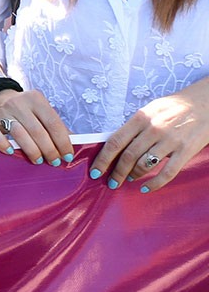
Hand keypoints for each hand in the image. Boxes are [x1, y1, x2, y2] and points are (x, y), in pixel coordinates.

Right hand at [0, 87, 74, 165]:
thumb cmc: (24, 110)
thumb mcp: (40, 111)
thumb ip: (54, 126)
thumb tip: (74, 144)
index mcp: (36, 99)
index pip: (53, 123)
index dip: (63, 141)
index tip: (68, 156)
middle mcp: (19, 103)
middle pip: (37, 130)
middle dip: (49, 149)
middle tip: (54, 162)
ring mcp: (3, 112)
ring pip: (19, 133)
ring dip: (31, 150)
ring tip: (38, 161)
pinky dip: (2, 144)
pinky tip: (10, 152)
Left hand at [91, 86, 208, 191]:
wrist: (206, 102)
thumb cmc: (174, 107)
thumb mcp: (150, 110)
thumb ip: (134, 126)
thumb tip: (114, 146)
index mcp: (141, 117)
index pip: (115, 142)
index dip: (102, 159)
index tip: (94, 172)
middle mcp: (154, 129)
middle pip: (128, 156)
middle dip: (116, 173)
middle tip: (111, 183)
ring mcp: (171, 140)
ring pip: (145, 164)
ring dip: (133, 175)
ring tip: (129, 180)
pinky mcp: (186, 150)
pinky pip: (167, 172)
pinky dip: (154, 183)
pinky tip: (145, 188)